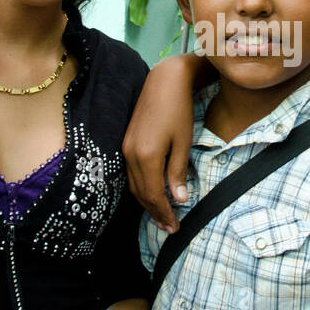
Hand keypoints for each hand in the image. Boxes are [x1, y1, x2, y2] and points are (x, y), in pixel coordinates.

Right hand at [122, 54, 202, 232]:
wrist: (164, 82)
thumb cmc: (179, 110)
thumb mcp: (183, 142)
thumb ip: (177, 172)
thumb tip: (178, 199)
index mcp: (146, 156)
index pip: (153, 195)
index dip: (164, 213)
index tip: (175, 227)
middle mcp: (131, 155)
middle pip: (141, 194)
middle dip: (155, 212)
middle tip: (169, 228)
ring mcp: (126, 149)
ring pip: (134, 186)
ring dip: (147, 203)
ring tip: (162, 215)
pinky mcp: (126, 143)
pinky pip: (131, 174)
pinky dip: (142, 188)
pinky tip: (153, 193)